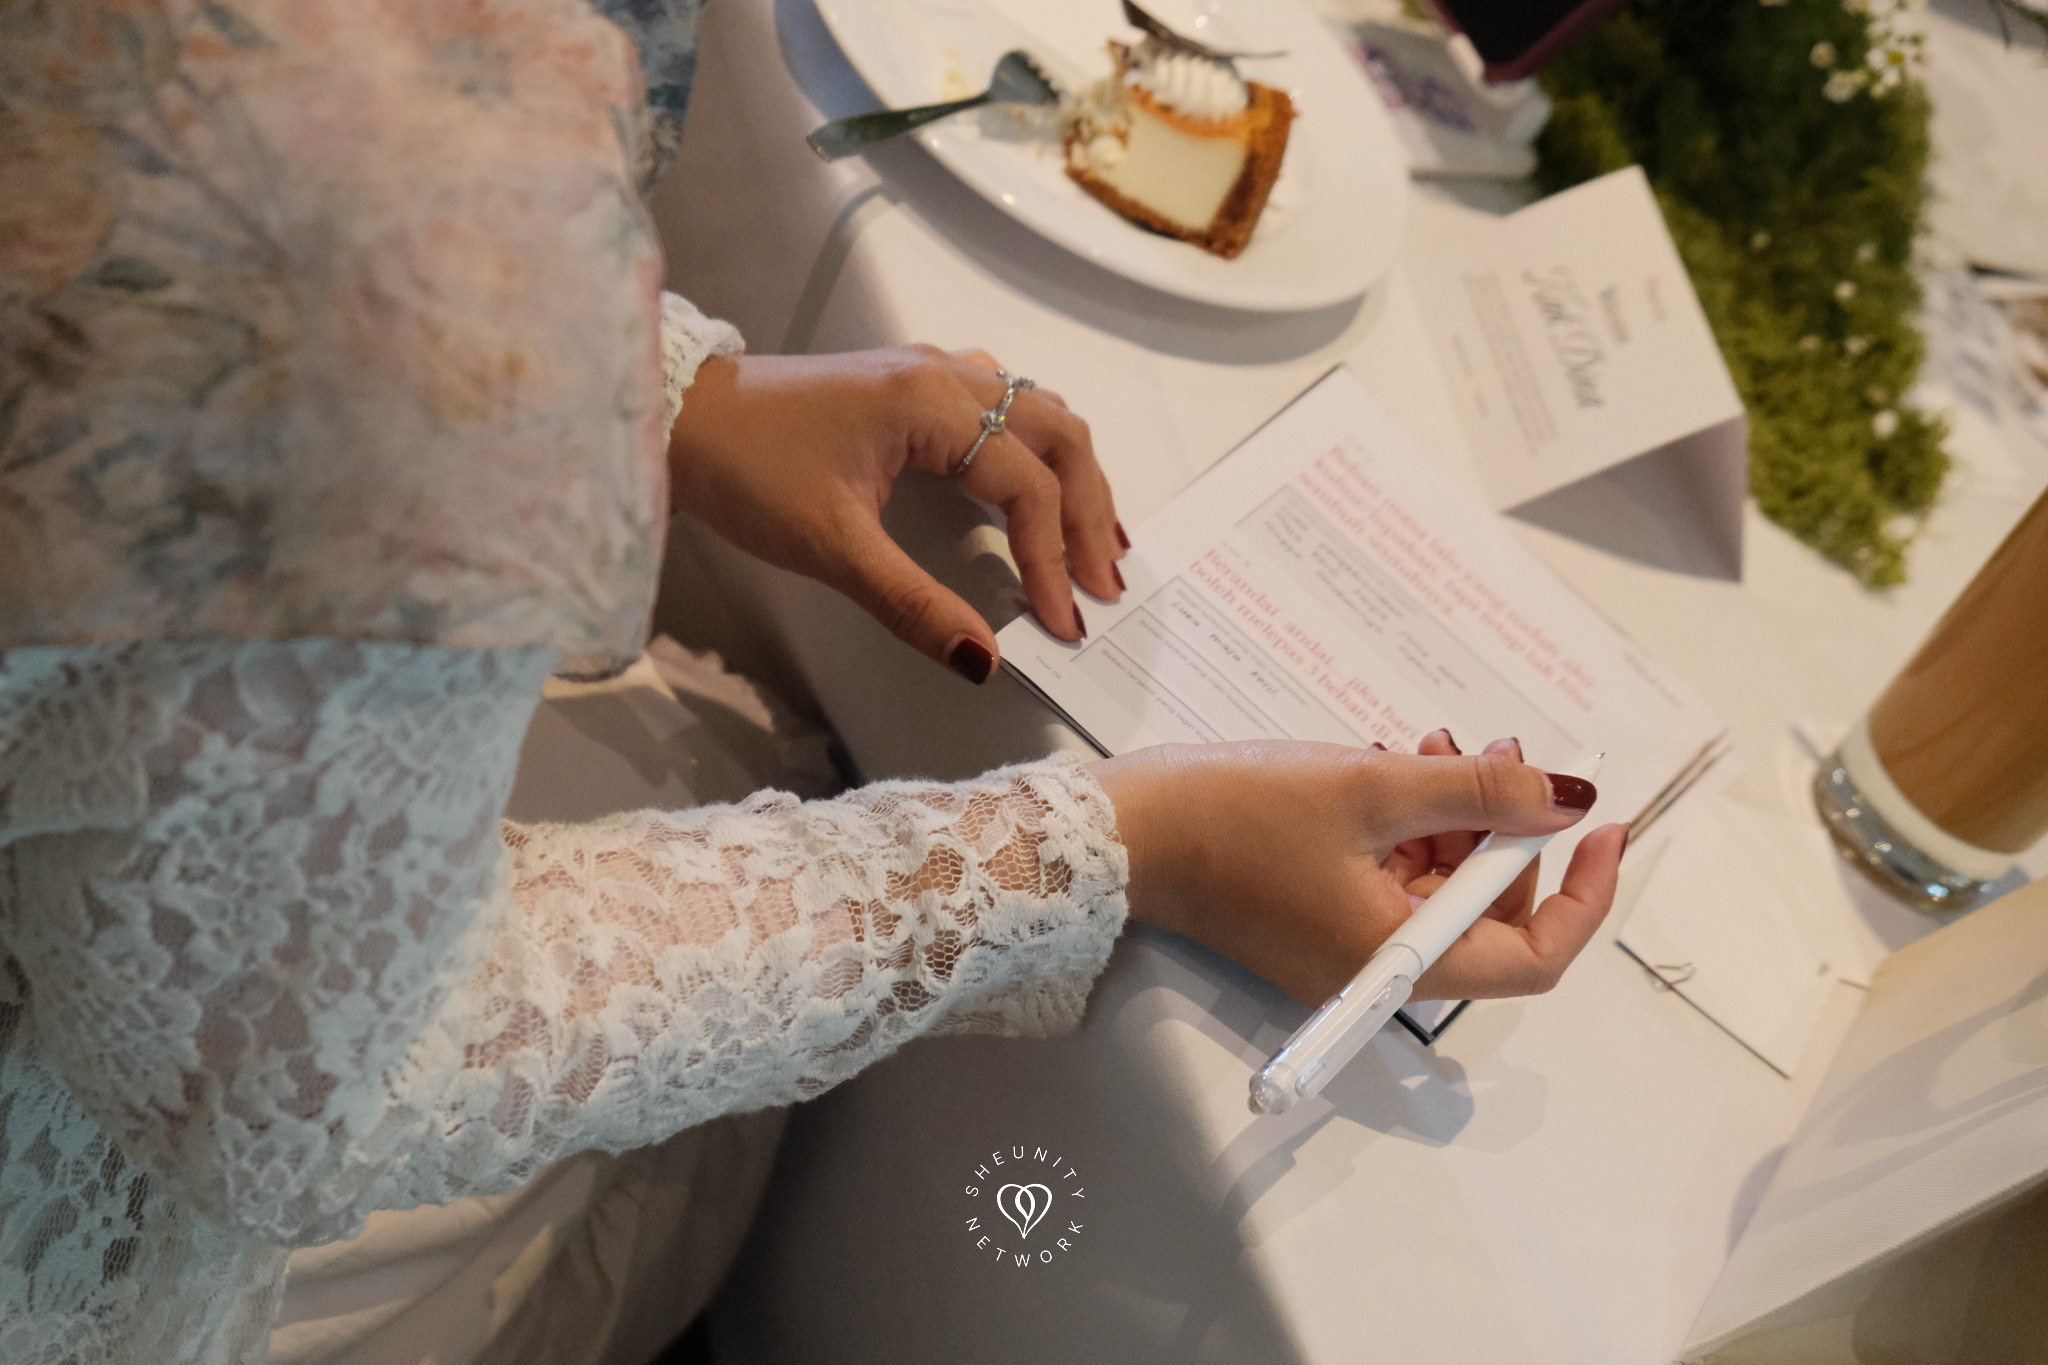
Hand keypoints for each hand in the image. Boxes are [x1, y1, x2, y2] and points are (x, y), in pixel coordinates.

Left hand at [667, 346, 1124, 681]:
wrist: (680, 415)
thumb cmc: (747, 471)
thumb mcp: (832, 549)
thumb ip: (914, 605)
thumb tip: (983, 662)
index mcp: (933, 405)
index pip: (1027, 486)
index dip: (1052, 558)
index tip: (1064, 623)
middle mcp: (947, 374)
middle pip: (1058, 436)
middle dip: (1089, 514)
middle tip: (1104, 586)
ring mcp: (931, 370)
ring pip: (1040, 412)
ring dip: (1075, 476)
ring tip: (1097, 543)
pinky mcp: (911, 380)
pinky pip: (1005, 402)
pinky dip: (1039, 447)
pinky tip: (1041, 481)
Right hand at [1090, 734, 1626, 1006]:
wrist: (1124, 830)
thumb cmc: (1236, 816)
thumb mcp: (1371, 788)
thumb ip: (1478, 791)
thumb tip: (1567, 799)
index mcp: (1398, 960)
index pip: (1534, 959)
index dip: (1581, 894)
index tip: (1600, 825)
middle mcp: (1379, 967)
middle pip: (1486, 916)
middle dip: (1508, 832)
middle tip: (1503, 753)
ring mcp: (1344, 943)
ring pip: (1439, 886)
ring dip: (1457, 815)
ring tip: (1440, 742)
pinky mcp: (1315, 912)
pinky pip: (1391, 874)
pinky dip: (1411, 823)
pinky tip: (1399, 763)